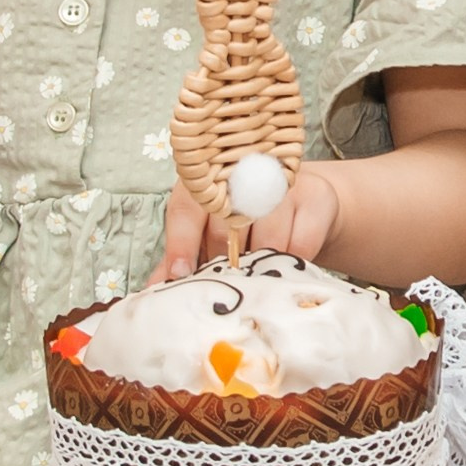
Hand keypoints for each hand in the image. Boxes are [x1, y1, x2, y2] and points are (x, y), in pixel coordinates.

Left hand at [149, 162, 345, 283]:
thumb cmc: (248, 223)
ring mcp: (281, 184)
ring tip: (257, 279)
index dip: (180, 242)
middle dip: (222, 261)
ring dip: (260, 265)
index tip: (180, 273)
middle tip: (225, 284)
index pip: (185, 207)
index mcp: (206, 180)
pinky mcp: (315, 197)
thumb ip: (182, 259)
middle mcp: (242, 173)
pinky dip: (290, 264)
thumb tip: (151, 292)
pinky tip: (286, 268)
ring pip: (264, 237)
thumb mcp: (211, 234)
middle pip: (225, 224)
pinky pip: (299, 244)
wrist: (305, 208)